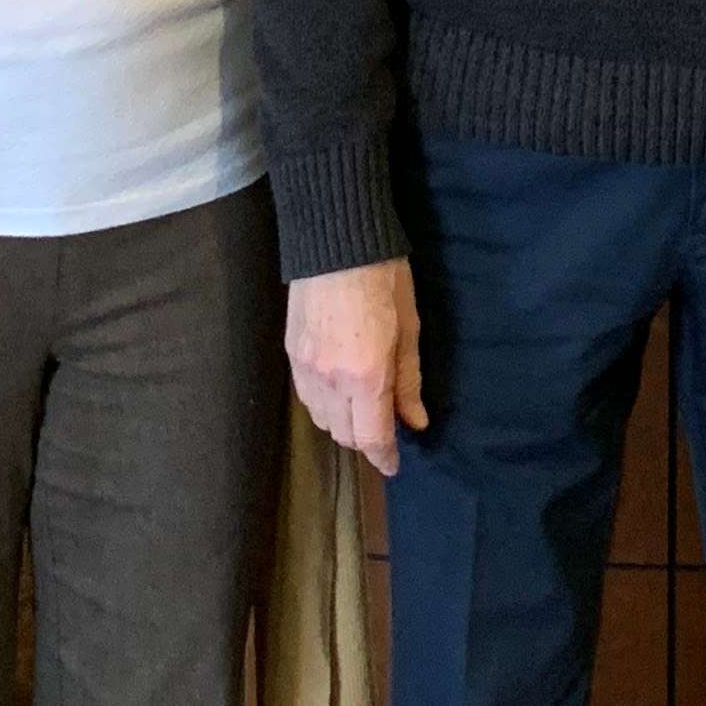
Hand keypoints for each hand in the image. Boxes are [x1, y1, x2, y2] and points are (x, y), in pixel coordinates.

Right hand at [287, 260, 424, 477]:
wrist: (334, 239)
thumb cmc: (384, 277)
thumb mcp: (409, 327)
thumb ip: (409, 381)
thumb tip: (416, 422)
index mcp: (366, 375)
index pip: (371, 438)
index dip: (384, 458)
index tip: (393, 466)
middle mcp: (330, 380)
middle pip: (344, 435)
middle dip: (365, 439)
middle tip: (384, 426)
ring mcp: (305, 369)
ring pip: (322, 420)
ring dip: (343, 423)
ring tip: (361, 407)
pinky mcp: (290, 354)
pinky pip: (306, 398)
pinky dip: (323, 405)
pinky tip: (337, 390)